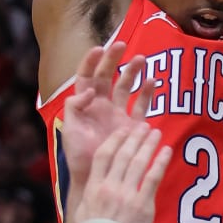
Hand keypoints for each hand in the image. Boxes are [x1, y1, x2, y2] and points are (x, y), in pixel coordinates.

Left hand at [61, 43, 150, 188]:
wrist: (96, 176)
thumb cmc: (79, 155)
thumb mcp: (70, 130)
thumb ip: (75, 107)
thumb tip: (90, 90)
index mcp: (85, 105)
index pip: (86, 77)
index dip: (91, 61)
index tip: (100, 48)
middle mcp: (101, 105)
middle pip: (107, 76)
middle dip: (114, 59)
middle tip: (123, 45)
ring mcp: (118, 114)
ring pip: (125, 87)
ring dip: (133, 72)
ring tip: (142, 59)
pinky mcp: (132, 125)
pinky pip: (141, 105)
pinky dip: (147, 92)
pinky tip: (152, 81)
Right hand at [67, 125, 170, 222]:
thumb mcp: (83, 214)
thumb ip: (90, 196)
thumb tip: (94, 184)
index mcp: (92, 189)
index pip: (103, 155)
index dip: (114, 140)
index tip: (122, 130)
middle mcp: (108, 188)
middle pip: (122, 154)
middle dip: (134, 137)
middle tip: (143, 126)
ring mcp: (126, 196)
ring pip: (138, 162)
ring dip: (148, 144)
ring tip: (156, 133)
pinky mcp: (142, 205)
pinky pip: (153, 177)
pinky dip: (160, 161)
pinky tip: (166, 151)